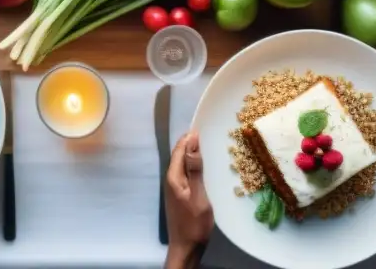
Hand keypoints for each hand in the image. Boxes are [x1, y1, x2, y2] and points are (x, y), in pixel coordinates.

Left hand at [164, 132, 212, 268]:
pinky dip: (192, 165)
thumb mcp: (199, 196)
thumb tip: (191, 143)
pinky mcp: (178, 194)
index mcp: (173, 177)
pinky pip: (184, 173)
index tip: (201, 128)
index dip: (189, 138)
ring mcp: (173, 188)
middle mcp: (170, 180)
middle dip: (189, 143)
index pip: (179, 150)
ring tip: (205, 146)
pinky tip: (201, 167)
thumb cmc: (194, 224)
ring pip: (181, 164)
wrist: (186, 248)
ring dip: (191, 154)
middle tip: (205, 134)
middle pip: (178, 156)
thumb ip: (194, 170)